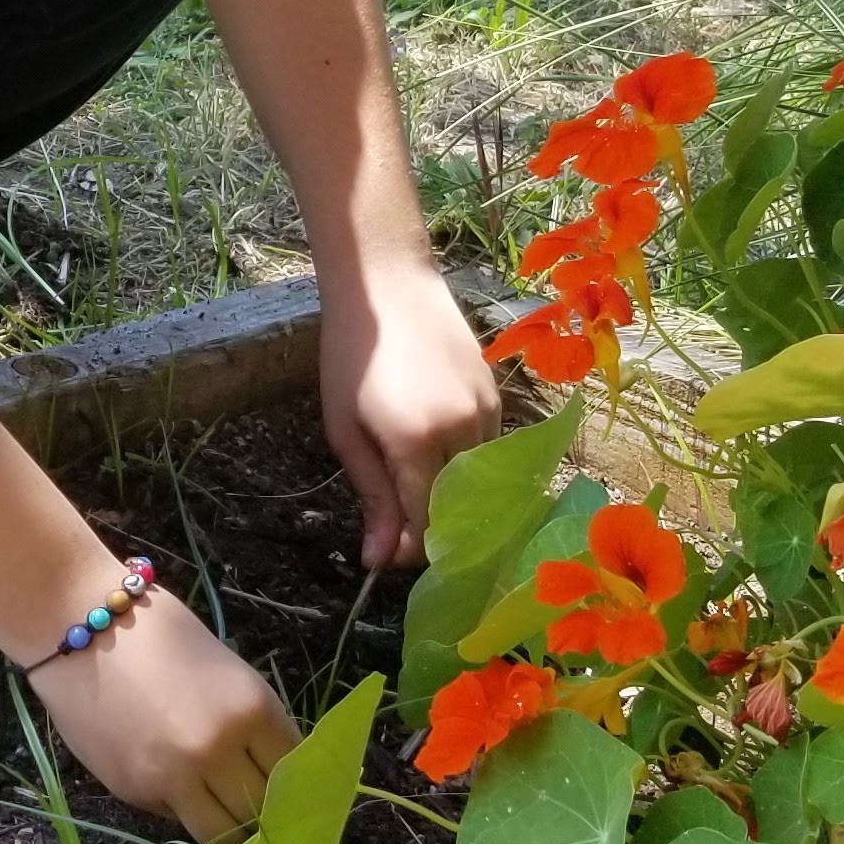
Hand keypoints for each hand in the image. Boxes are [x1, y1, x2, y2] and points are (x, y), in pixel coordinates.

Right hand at [28, 593, 301, 843]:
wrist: (79, 624)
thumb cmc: (159, 633)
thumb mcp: (228, 673)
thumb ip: (253, 726)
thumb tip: (271, 775)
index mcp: (251, 710)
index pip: (295, 776)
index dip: (297, 789)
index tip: (295, 794)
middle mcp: (218, 751)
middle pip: (262, 813)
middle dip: (265, 815)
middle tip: (261, 809)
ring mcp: (174, 778)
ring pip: (222, 835)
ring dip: (229, 829)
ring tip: (225, 813)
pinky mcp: (135, 792)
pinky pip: (178, 819)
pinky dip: (186, 810)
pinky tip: (179, 784)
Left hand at [321, 268, 502, 569]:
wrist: (388, 284)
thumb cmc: (352, 355)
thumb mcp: (345, 429)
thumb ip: (370, 495)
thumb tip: (377, 560)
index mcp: (417, 442)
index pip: (424, 523)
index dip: (406, 547)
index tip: (383, 553)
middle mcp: (463, 431)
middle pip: (455, 509)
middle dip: (426, 526)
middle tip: (393, 522)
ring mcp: (487, 412)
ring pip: (476, 483)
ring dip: (446, 494)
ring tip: (409, 474)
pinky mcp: (498, 396)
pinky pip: (486, 450)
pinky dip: (462, 463)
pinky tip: (433, 446)